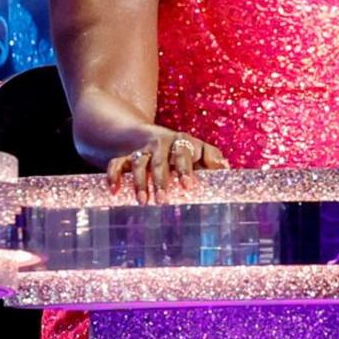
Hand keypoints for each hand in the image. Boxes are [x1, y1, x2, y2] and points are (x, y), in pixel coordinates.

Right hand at [103, 127, 228, 197]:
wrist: (149, 136)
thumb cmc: (183, 150)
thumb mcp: (199, 150)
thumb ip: (212, 158)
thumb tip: (225, 168)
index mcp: (182, 142)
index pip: (183, 153)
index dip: (184, 168)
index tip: (187, 186)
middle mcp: (161, 144)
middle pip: (159, 161)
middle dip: (161, 181)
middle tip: (163, 200)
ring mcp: (142, 149)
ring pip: (139, 163)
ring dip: (140, 182)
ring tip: (143, 202)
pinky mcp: (125, 155)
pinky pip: (116, 163)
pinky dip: (114, 175)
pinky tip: (114, 190)